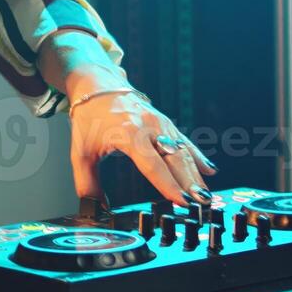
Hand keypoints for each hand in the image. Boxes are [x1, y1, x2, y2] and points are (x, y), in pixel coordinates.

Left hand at [68, 86, 217, 206]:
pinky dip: (197, 156)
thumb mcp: (81, 152)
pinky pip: (184, 141)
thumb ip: (87, 182)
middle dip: (190, 182)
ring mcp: (160, 123)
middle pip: (174, 159)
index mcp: (128, 134)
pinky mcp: (165, 123)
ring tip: (207, 195)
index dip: (168, 185)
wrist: (96, 86)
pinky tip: (209, 170)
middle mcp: (149, 127)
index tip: (181, 201)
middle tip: (202, 203)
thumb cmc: (89, 118)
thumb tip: (93, 206)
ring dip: (196, 174)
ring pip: (183, 152)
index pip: (153, 165)